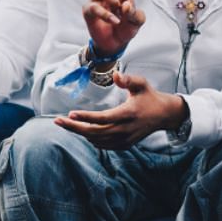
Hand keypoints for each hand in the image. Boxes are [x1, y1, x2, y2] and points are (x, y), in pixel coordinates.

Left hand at [54, 71, 184, 149]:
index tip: (70, 113)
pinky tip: (83, 130)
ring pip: (96, 140)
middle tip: (57, 121)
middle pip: (94, 132)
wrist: (164, 115)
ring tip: (67, 123)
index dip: (86, 117)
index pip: (103, 118)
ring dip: (80, 132)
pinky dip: (91, 138)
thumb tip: (115, 75)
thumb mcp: (141, 84)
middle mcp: (125, 129)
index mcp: (128, 114)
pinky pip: (102, 144)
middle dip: (74, 127)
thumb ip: (128, 79)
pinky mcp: (124, 145)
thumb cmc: (149, 96)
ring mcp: (125, 139)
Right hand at [85, 0, 146, 57]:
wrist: (113, 44)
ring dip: (112, 0)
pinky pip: (96, 6)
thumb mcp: (137, 22)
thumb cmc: (126, 28)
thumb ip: (136, 14)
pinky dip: (107, 15)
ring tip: (118, 14)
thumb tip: (125, 5)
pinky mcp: (89, 8)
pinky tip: (114, 21)